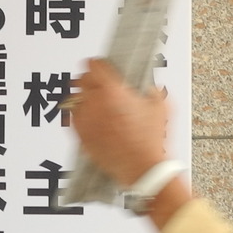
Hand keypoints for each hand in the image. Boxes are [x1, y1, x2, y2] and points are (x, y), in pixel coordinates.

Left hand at [69, 60, 170, 187]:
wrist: (141, 168)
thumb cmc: (149, 141)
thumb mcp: (160, 107)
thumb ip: (151, 90)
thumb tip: (147, 86)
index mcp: (113, 90)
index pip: (94, 64)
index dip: (98, 64)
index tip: (99, 65)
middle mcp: (95, 102)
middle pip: (81, 79)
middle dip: (90, 80)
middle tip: (98, 84)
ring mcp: (86, 119)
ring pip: (74, 98)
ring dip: (84, 97)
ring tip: (95, 102)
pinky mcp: (81, 135)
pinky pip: (72, 118)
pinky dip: (79, 115)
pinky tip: (91, 118)